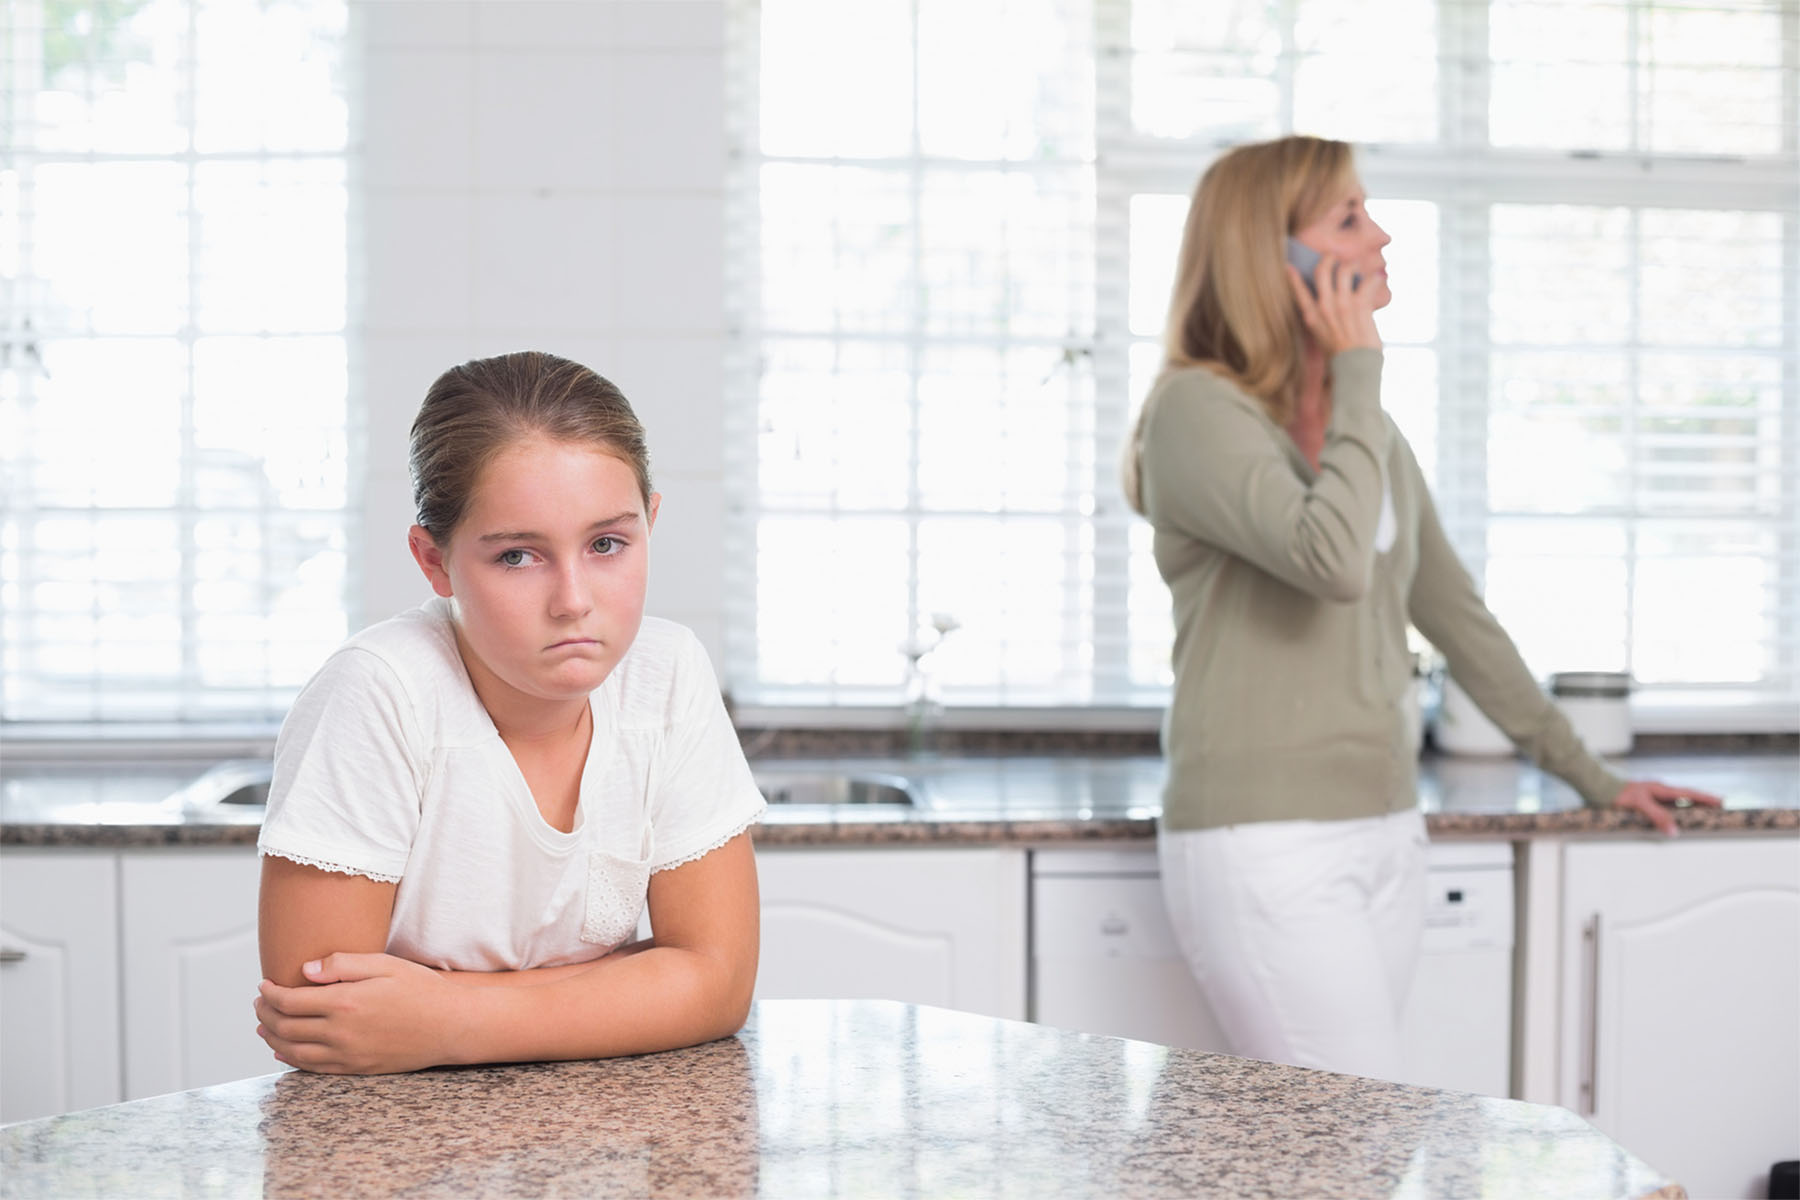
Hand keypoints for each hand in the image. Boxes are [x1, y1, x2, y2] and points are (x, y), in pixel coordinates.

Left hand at [255, 952, 465, 1073]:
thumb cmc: (421, 990)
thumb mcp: (385, 964)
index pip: (290, 1001)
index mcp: (345, 1002)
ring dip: (271, 1038)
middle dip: (265, 1014)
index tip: (263, 985)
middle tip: (259, 1002)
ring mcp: (347, 1055)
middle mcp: (340, 1033)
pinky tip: (284, 1050)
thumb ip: (343, 963)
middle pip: (285, 1027)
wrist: (450, 1026)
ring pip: (293, 1050)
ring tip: (263, 1025)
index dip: (270, 993)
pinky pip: (312, 1067)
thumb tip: (305, 970)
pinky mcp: (355, 1068)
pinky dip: (291, 1059)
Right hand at [1287, 254, 1380, 355]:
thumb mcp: (1321, 336)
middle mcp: (1324, 307)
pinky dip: (1375, 279)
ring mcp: (1342, 304)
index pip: (1298, 290)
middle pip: (1322, 270)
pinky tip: (1377, 280)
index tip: (1289, 267)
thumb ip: (1322, 318)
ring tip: (1357, 268)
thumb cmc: (1340, 356)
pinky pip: (1369, 281)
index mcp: (1312, 316)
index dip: (1293, 276)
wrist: (1354, 368)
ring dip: (1353, 266)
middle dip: (1329, 259)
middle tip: (1334, 257)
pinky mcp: (1361, 305)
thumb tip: (1328, 302)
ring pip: (1346, 269)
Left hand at [1609, 779, 1723, 835]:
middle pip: (1686, 797)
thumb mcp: (1640, 805)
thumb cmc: (1619, 793)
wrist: (1600, 787)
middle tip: (1719, 809)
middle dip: (1702, 803)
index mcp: (1662, 789)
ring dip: (1689, 808)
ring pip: (1676, 803)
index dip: (1706, 798)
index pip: (1689, 794)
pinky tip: (1675, 820)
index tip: (1723, 802)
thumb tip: (1674, 831)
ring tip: (1703, 816)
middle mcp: (1660, 791)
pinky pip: (1665, 807)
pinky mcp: (1645, 800)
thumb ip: (1657, 817)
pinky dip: (1674, 813)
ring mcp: (1653, 795)